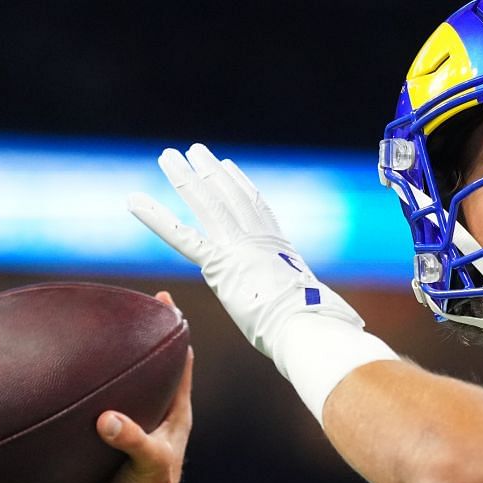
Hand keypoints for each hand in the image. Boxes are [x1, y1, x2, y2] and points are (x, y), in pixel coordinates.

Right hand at [84, 294, 193, 482]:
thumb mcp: (144, 466)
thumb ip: (130, 440)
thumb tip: (107, 420)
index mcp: (172, 414)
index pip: (178, 360)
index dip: (172, 328)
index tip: (161, 299)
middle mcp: (153, 416)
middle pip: (149, 364)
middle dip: (138, 335)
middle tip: (120, 304)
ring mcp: (129, 427)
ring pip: (121, 384)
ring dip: (107, 361)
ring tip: (86, 333)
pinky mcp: (105, 442)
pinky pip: (95, 407)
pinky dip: (82, 391)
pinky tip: (59, 381)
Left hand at [127, 144, 398, 420]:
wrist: (309, 326)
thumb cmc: (322, 331)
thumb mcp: (323, 316)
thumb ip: (323, 314)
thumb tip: (349, 331)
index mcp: (282, 251)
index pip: (259, 209)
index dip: (241, 185)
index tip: (229, 167)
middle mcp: (259, 241)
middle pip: (230, 197)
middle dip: (210, 173)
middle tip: (194, 152)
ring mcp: (239, 247)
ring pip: (206, 204)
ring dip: (185, 179)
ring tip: (168, 157)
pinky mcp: (219, 262)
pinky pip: (180, 236)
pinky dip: (155, 217)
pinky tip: (133, 201)